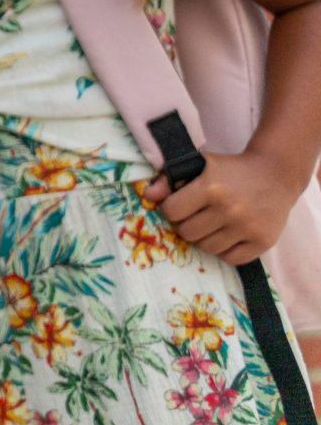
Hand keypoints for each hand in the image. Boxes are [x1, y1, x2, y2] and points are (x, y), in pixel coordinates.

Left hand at [147, 150, 309, 265]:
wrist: (275, 176)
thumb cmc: (231, 170)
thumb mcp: (200, 165)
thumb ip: (170, 178)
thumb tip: (147, 195)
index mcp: (210, 187)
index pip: (172, 211)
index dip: (172, 209)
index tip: (179, 206)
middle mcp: (229, 209)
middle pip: (188, 233)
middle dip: (186, 226)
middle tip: (195, 217)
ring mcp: (247, 227)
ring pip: (208, 248)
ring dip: (204, 239)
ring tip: (212, 226)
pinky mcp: (263, 242)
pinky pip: (231, 259)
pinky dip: (225, 251)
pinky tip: (227, 236)